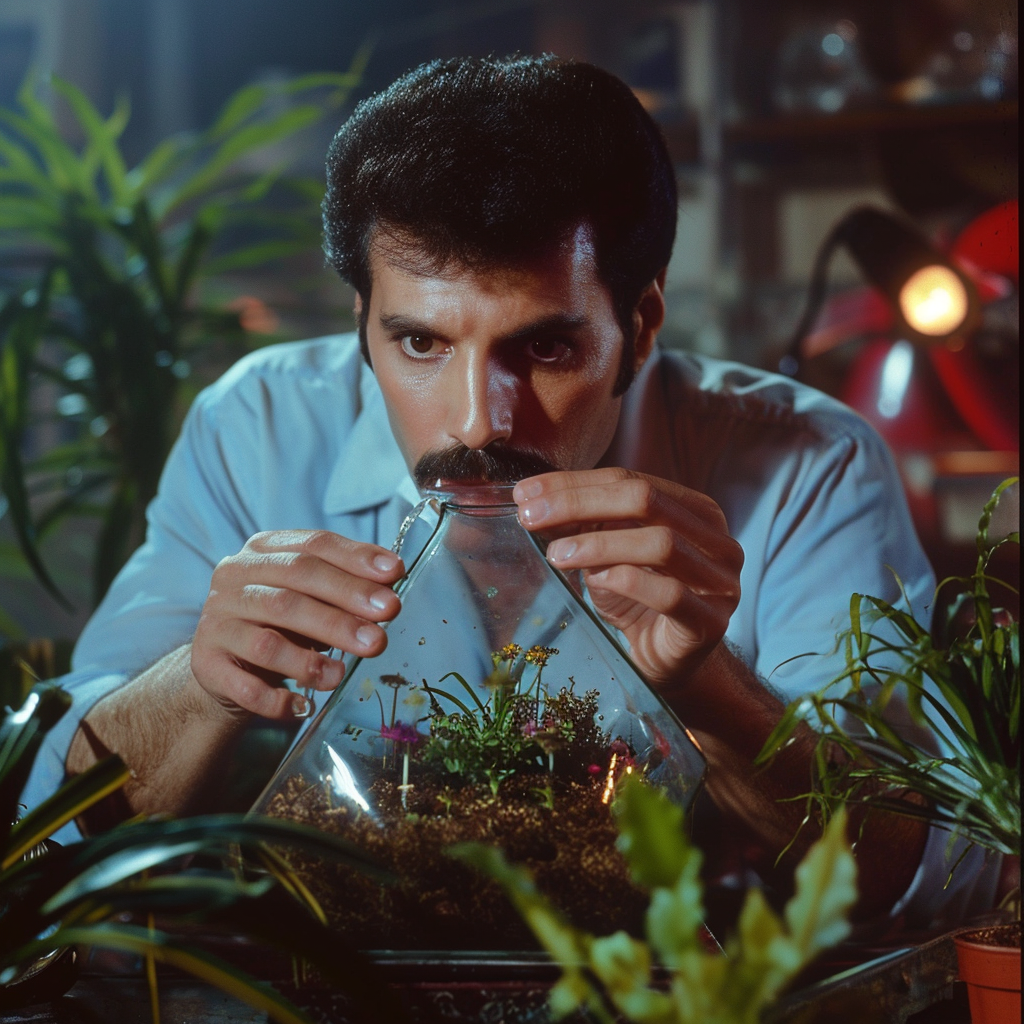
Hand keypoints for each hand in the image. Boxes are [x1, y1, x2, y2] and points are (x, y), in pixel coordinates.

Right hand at [191, 530, 403, 718]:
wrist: (226, 664)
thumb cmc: (282, 621)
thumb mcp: (312, 595)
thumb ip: (347, 586)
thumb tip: (389, 586)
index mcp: (265, 549)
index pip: (314, 546)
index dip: (356, 559)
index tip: (395, 574)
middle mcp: (235, 576)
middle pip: (294, 587)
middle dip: (343, 610)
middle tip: (379, 635)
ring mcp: (217, 620)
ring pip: (267, 640)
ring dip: (310, 661)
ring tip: (342, 675)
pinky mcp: (206, 663)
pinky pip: (244, 686)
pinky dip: (276, 699)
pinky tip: (304, 706)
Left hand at [513, 468, 742, 685]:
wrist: (665, 663)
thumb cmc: (637, 602)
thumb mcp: (607, 554)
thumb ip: (585, 523)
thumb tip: (536, 499)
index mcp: (696, 511)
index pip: (631, 479)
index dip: (575, 483)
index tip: (526, 494)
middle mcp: (717, 540)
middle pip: (646, 500)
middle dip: (580, 504)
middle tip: (530, 516)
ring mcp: (720, 581)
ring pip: (661, 543)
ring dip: (598, 544)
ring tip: (555, 554)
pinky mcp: (711, 622)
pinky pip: (670, 594)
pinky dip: (627, 581)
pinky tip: (595, 581)